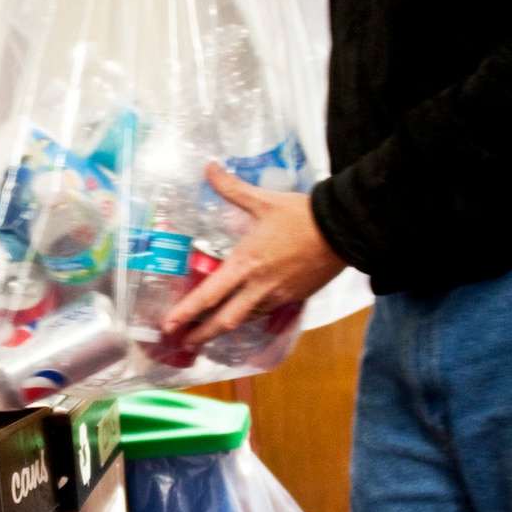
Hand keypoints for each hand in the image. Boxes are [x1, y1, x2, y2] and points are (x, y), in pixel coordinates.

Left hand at [165, 164, 344, 345]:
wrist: (342, 231)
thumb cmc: (301, 216)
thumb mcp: (263, 200)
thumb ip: (232, 188)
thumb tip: (209, 168)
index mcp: (245, 264)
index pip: (209, 295)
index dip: (186, 312)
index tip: (168, 325)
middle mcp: (258, 286)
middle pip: (224, 320)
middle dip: (202, 334)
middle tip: (183, 343)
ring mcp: (277, 296)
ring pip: (246, 320)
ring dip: (224, 330)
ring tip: (208, 335)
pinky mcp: (294, 298)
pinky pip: (266, 313)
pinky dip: (249, 318)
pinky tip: (243, 317)